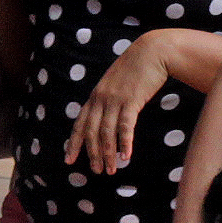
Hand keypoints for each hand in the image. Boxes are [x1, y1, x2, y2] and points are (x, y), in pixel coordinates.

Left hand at [65, 32, 170, 176]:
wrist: (152, 51)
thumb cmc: (136, 69)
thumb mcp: (116, 84)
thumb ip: (109, 100)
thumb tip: (109, 120)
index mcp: (95, 96)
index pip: (80, 124)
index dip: (74, 143)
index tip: (69, 160)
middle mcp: (101, 99)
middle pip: (92, 132)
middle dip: (92, 154)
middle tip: (97, 171)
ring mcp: (115, 99)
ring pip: (106, 132)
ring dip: (108, 153)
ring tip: (112, 170)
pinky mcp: (131, 100)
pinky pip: (125, 126)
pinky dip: (125, 142)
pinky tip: (126, 156)